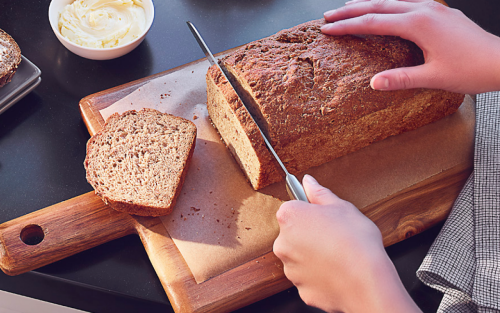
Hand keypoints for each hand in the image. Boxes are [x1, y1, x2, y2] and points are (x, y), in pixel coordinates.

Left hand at [273, 175, 420, 312]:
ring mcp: (290, 268)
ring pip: (300, 257)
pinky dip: (320, 276)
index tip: (324, 217)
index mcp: (290, 217)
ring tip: (338, 255)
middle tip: (334, 236)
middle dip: (310, 234)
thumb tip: (308, 182)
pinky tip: (337, 272)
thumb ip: (320, 193)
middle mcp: (283, 243)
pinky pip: (309, 278)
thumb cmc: (356, 241)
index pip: (292, 209)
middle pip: (294, 234)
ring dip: (313, 255)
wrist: (367, 281)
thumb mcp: (342, 207)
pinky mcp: (301, 289)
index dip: (310, 212)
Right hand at [321, 0, 499, 93]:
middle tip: (329, 15)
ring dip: (368, 5)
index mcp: (419, 24)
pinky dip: (388, 7)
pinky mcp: (441, 13)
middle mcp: (425, 10)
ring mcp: (434, 9)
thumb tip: (374, 83)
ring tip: (349, 8)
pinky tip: (385, 11)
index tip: (327, 29)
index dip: (347, 27)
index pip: (373, 22)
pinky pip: (407, 4)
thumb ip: (401, 79)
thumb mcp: (434, 78)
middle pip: (379, 6)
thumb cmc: (473, 69)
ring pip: (393, 1)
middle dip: (351, 10)